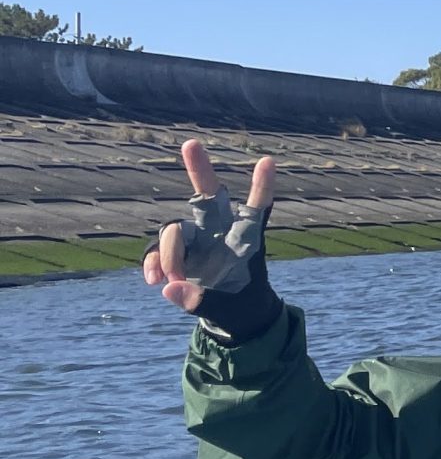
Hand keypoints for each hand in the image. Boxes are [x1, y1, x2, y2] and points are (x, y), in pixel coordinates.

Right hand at [143, 139, 280, 336]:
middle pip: (208, 193)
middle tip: (191, 143)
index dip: (261, 186)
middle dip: (199, 168)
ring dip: (169, 254)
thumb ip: (202, 301)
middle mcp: (220, 230)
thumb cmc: (242, 305)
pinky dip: (153, 263)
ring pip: (175, 230)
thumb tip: (169, 289)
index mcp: (247, 238)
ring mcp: (197, 239)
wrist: (232, 315)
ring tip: (172, 279)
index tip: (268, 161)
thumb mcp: (230, 309)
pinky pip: (156, 251)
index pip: (258, 207)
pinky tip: (154, 280)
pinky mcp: (177, 253)